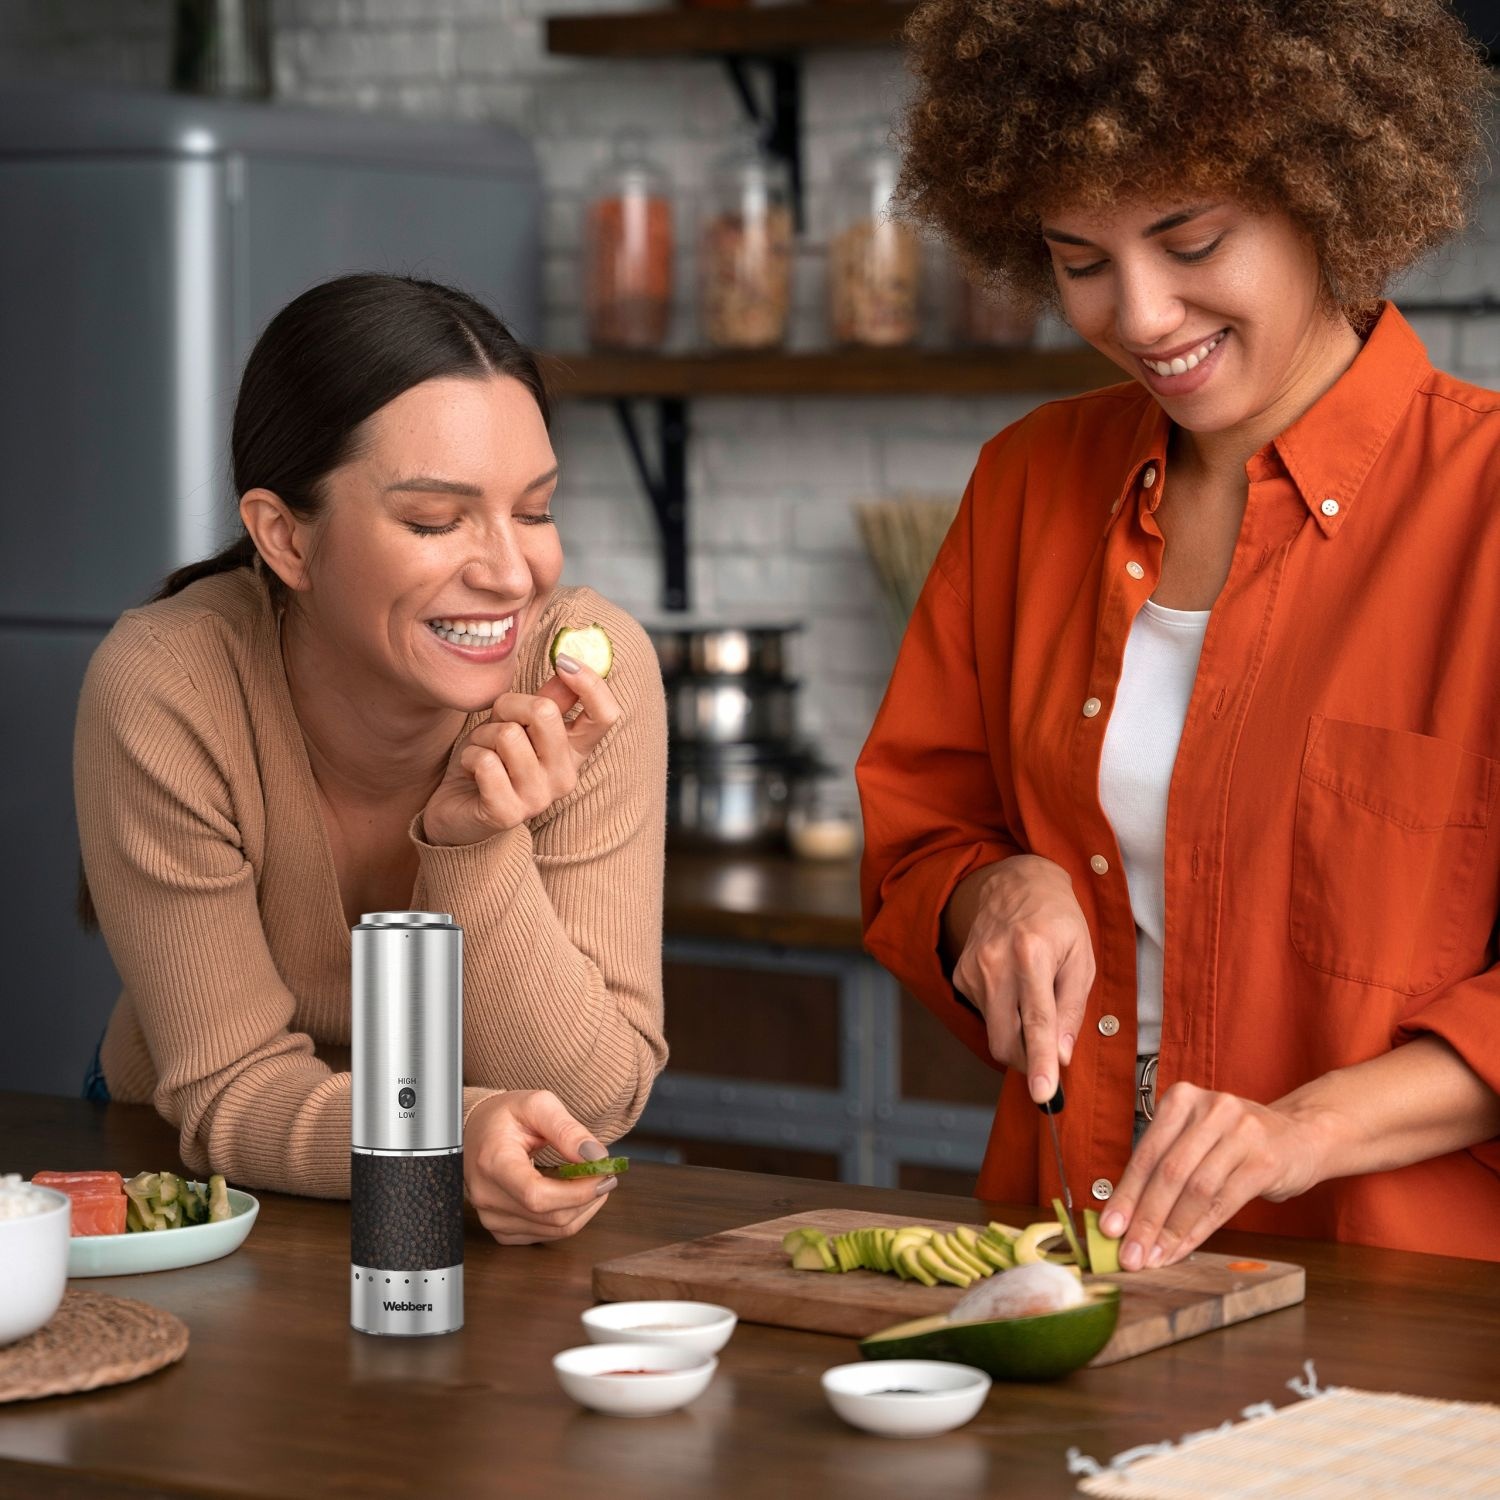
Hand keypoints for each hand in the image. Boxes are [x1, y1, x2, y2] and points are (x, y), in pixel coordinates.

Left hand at [421, 657, 620, 846]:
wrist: (459, 813)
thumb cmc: (493, 762)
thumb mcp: (520, 725)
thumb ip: (549, 699)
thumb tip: (571, 659)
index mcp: (574, 752)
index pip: (606, 715)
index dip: (590, 683)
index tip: (564, 662)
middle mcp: (565, 777)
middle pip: (545, 713)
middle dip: (508, 705)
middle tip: (496, 719)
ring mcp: (538, 798)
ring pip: (507, 735)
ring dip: (482, 735)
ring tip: (482, 751)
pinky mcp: (507, 814)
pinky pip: (485, 762)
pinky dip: (469, 757)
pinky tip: (471, 771)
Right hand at [463, 1090, 620, 1244]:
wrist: (477, 1129)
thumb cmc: (504, 1115)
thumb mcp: (538, 1105)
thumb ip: (568, 1130)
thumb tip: (596, 1157)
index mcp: (493, 1163)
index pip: (537, 1195)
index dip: (577, 1192)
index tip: (603, 1175)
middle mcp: (488, 1197)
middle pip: (551, 1217)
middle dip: (588, 1198)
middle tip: (605, 1174)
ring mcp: (492, 1218)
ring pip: (554, 1230)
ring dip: (582, 1208)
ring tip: (589, 1180)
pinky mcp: (501, 1229)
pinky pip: (545, 1234)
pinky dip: (567, 1217)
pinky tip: (570, 1194)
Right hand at [950, 855, 1094, 1101]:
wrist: (1016, 883)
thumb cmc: (1058, 921)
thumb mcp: (1082, 959)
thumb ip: (1072, 1009)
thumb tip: (1063, 1055)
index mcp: (1031, 953)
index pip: (1037, 1022)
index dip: (1042, 1063)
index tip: (1043, 1095)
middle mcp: (995, 961)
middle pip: (1005, 1038)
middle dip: (1028, 1060)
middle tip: (1049, 1061)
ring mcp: (972, 968)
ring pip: (993, 1031)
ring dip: (1017, 1034)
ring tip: (1034, 998)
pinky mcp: (960, 974)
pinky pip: (984, 1013)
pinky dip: (1002, 1012)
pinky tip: (1013, 986)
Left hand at [1100, 1083, 1326, 1268]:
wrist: (1300, 1136)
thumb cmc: (1236, 1142)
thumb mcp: (1197, 1137)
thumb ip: (1164, 1165)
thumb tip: (1123, 1213)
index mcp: (1182, 1098)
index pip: (1147, 1153)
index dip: (1126, 1194)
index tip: (1108, 1228)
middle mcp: (1210, 1109)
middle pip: (1168, 1172)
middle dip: (1145, 1218)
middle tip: (1129, 1252)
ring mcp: (1241, 1132)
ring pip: (1195, 1190)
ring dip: (1170, 1231)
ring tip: (1153, 1257)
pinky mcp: (1264, 1161)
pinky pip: (1223, 1203)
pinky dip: (1198, 1231)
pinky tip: (1181, 1249)